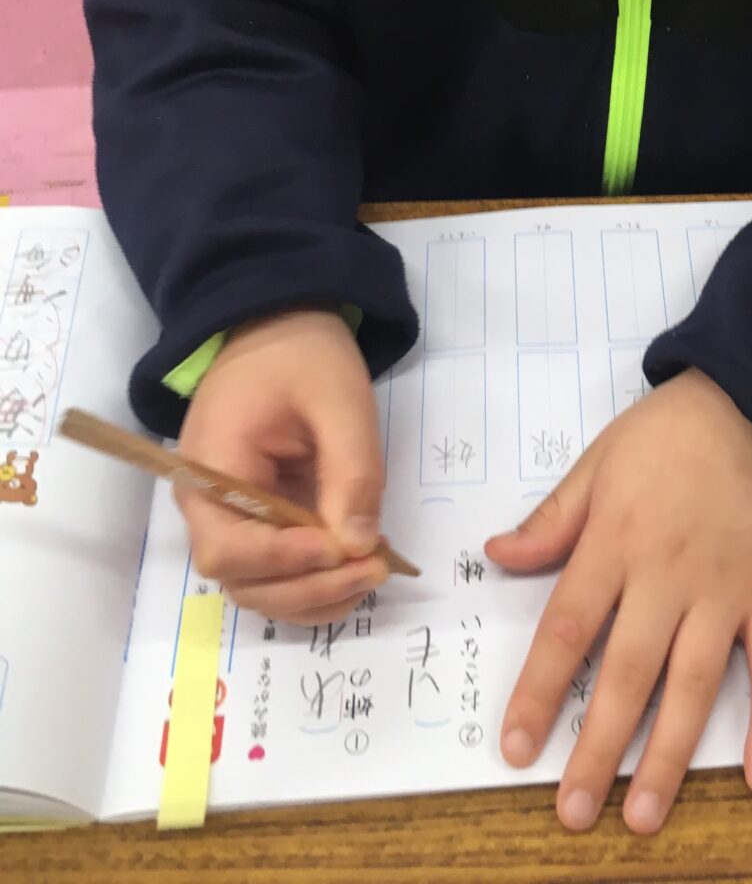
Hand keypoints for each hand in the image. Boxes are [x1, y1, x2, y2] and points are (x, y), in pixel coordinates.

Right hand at [175, 309, 389, 623]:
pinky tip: (358, 569)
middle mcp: (208, 505)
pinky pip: (277, 568)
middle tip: (374, 568)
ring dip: (315, 594)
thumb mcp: (340, 400)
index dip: (282, 562)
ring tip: (373, 572)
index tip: (338, 549)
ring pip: (260, 586)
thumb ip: (350, 471)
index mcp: (210, 469)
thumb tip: (358, 546)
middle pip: (243, 579)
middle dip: (308, 587)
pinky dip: (315, 581)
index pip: (228, 546)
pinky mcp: (258, 518)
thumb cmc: (304, 355)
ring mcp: (231, 516)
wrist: (282, 325)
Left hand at [486, 369, 751, 834]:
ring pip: (694, 685)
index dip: (540, 693)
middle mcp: (668, 574)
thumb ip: (553, 518)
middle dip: (598, 748)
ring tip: (641, 815)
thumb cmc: (673, 433)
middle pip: (627, 673)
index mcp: (616, 540)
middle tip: (571, 812)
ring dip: (668, 756)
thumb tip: (497, 556)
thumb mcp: (600, 461)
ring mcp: (727, 590)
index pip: (567, 629)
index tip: (517, 749)